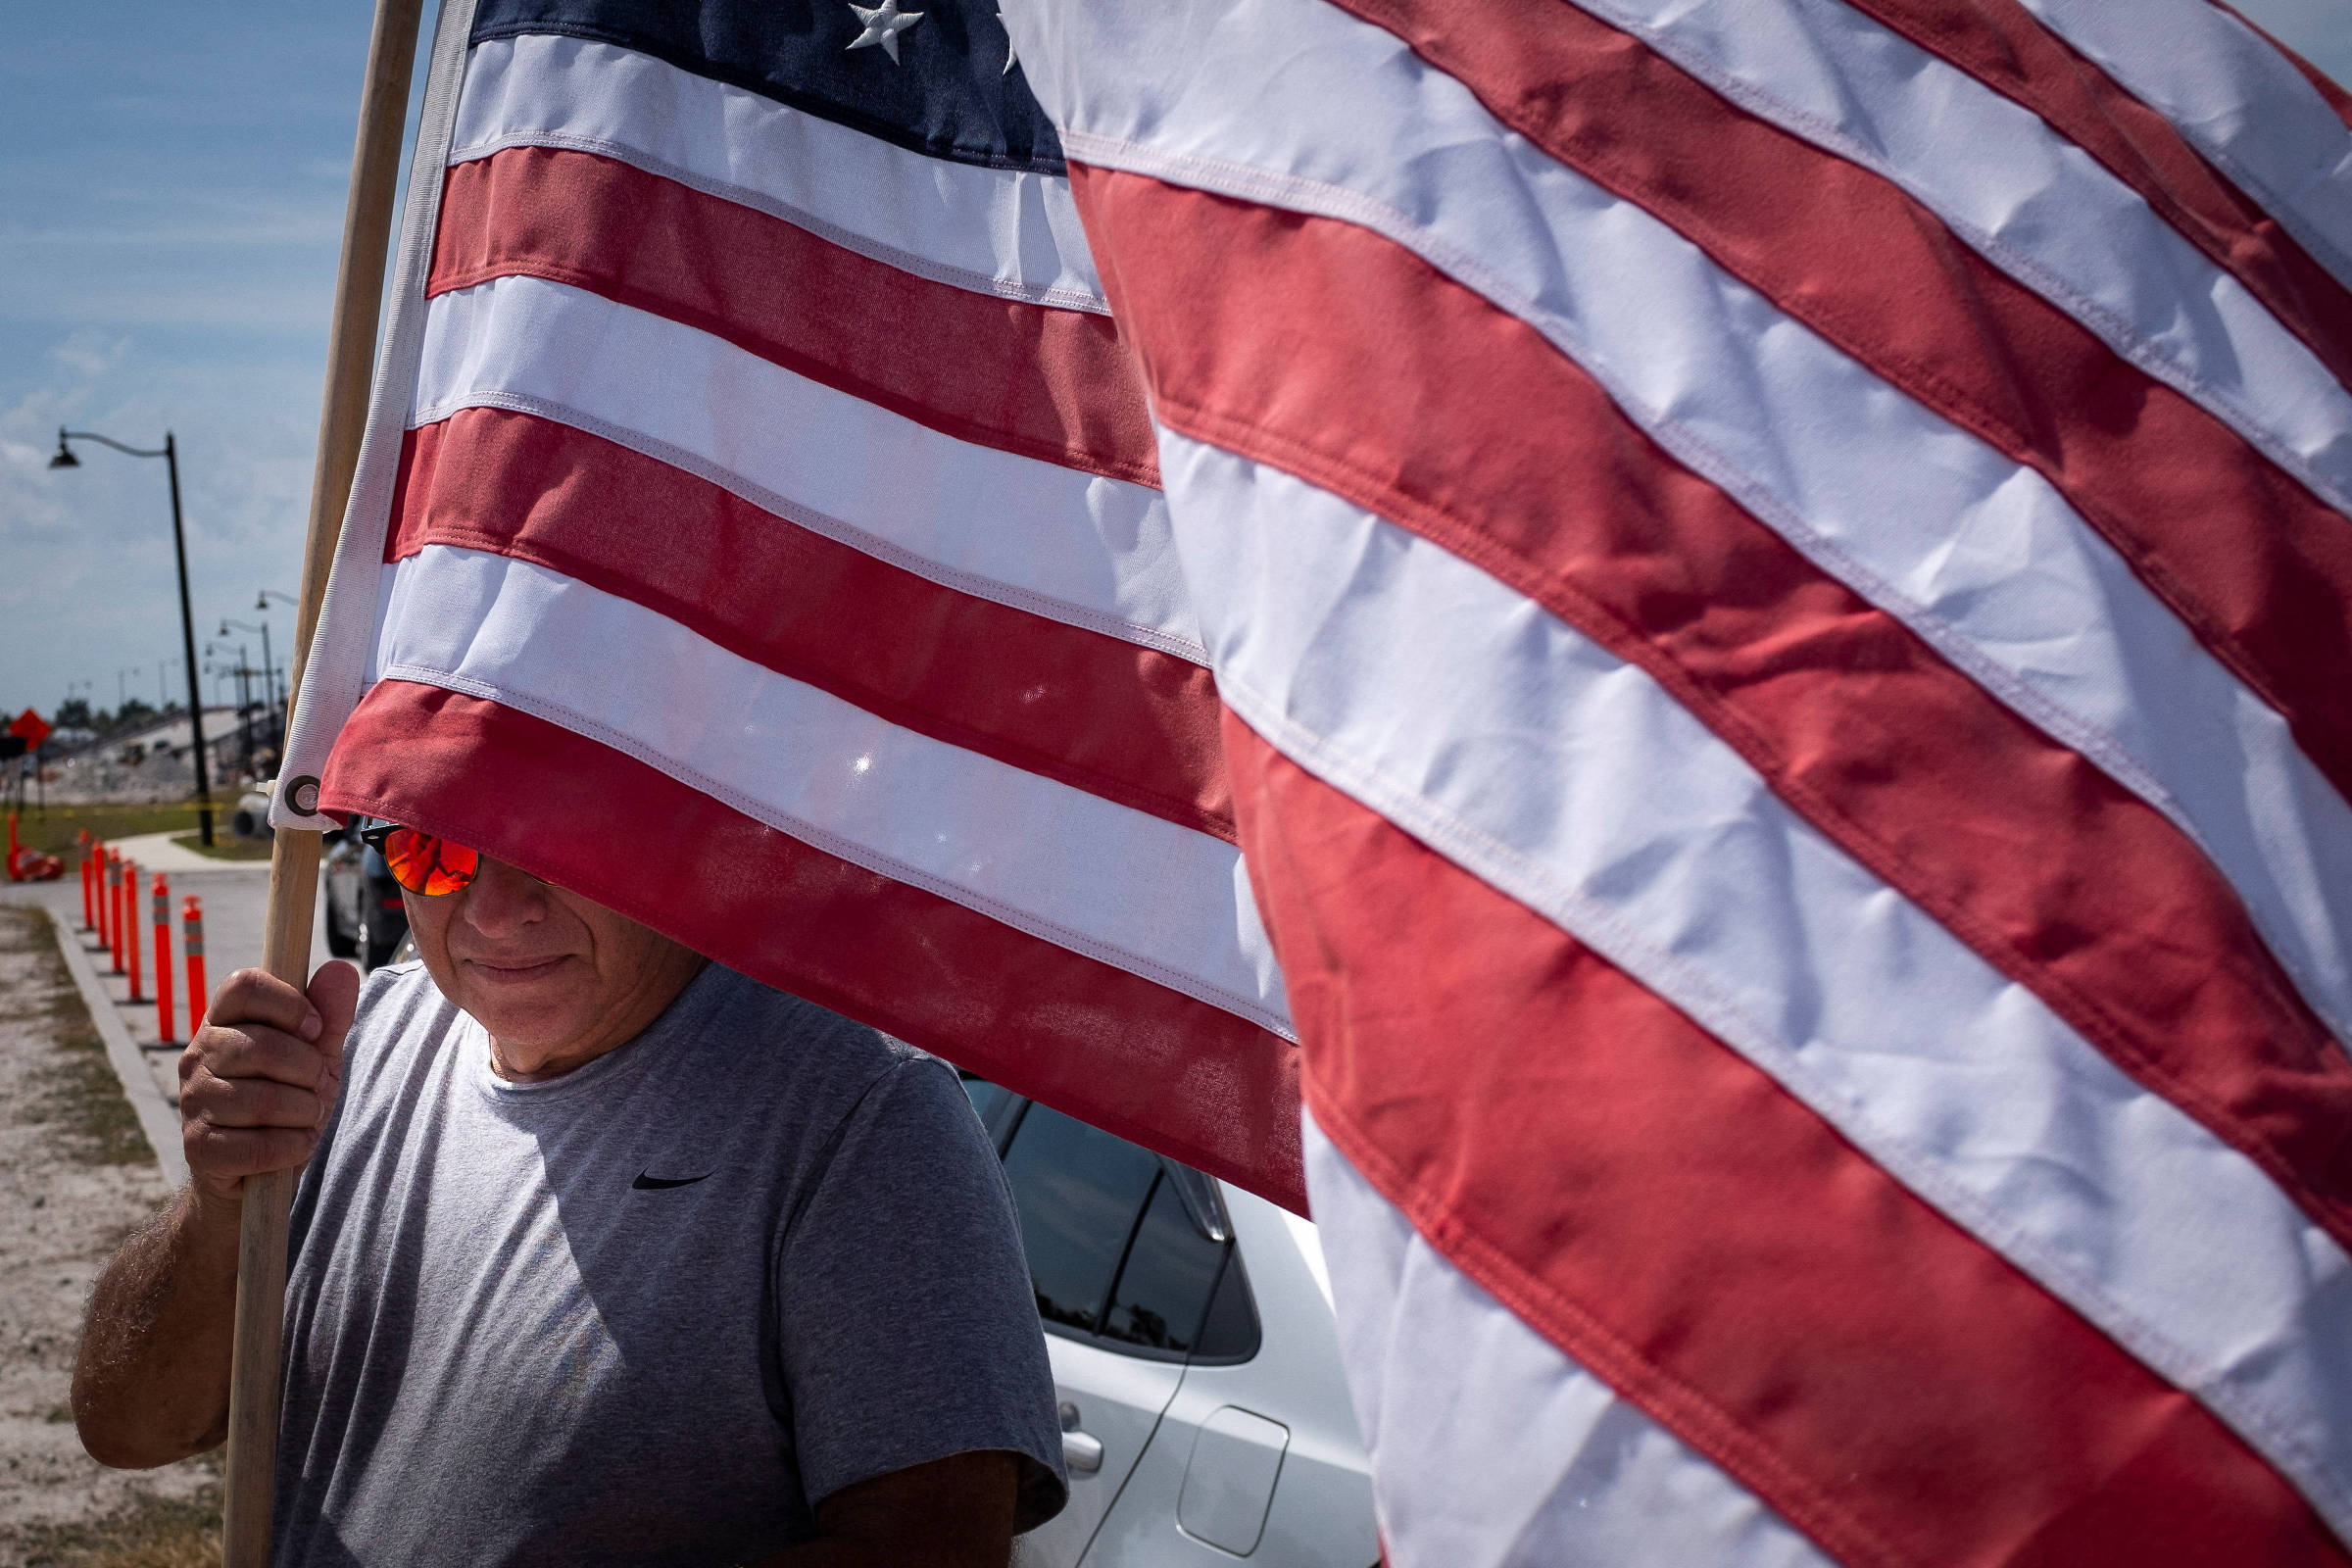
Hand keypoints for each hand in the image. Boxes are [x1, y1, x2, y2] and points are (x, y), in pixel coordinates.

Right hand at [178, 964, 359, 1208]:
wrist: (261, 1168)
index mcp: (224, 1021)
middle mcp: (198, 1055)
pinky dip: (293, 1147)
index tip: (315, 1029)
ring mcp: (193, 1101)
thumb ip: (330, 1015)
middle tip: (316, 1085)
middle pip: (262, 1045)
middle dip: (308, 1070)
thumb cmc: (290, 1098)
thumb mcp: (318, 1055)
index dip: (289, 1003)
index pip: (243, 985)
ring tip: (306, 1116)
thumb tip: (341, 968)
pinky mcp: (197, 1147)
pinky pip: (258, 1145)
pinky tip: (295, 1144)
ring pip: (263, 1099)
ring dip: (304, 1112)